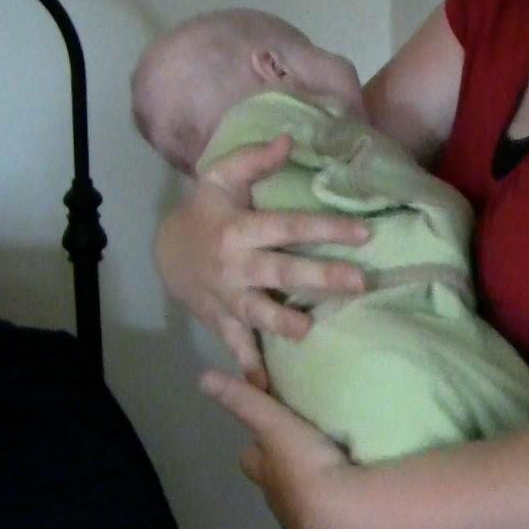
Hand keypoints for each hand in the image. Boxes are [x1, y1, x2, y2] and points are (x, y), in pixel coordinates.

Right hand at [156, 136, 369, 388]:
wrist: (165, 252)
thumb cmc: (206, 211)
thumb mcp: (221, 177)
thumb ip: (254, 159)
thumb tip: (289, 139)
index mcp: (240, 228)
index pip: (288, 227)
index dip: (325, 228)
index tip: (364, 233)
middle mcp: (235, 265)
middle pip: (280, 271)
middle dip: (319, 278)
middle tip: (359, 283)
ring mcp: (228, 297)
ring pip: (257, 312)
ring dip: (282, 323)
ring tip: (309, 331)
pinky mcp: (222, 322)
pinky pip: (237, 346)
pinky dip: (249, 367)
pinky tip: (266, 389)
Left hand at [199, 369, 373, 528]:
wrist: (345, 516)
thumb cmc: (305, 467)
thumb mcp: (276, 426)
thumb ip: (246, 401)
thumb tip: (203, 377)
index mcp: (268, 473)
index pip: (250, 459)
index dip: (255, 448)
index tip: (267, 435)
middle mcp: (281, 501)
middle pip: (274, 485)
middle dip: (283, 471)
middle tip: (305, 453)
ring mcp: (307, 524)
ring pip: (304, 503)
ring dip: (315, 490)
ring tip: (338, 473)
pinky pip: (334, 520)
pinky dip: (340, 508)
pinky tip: (356, 497)